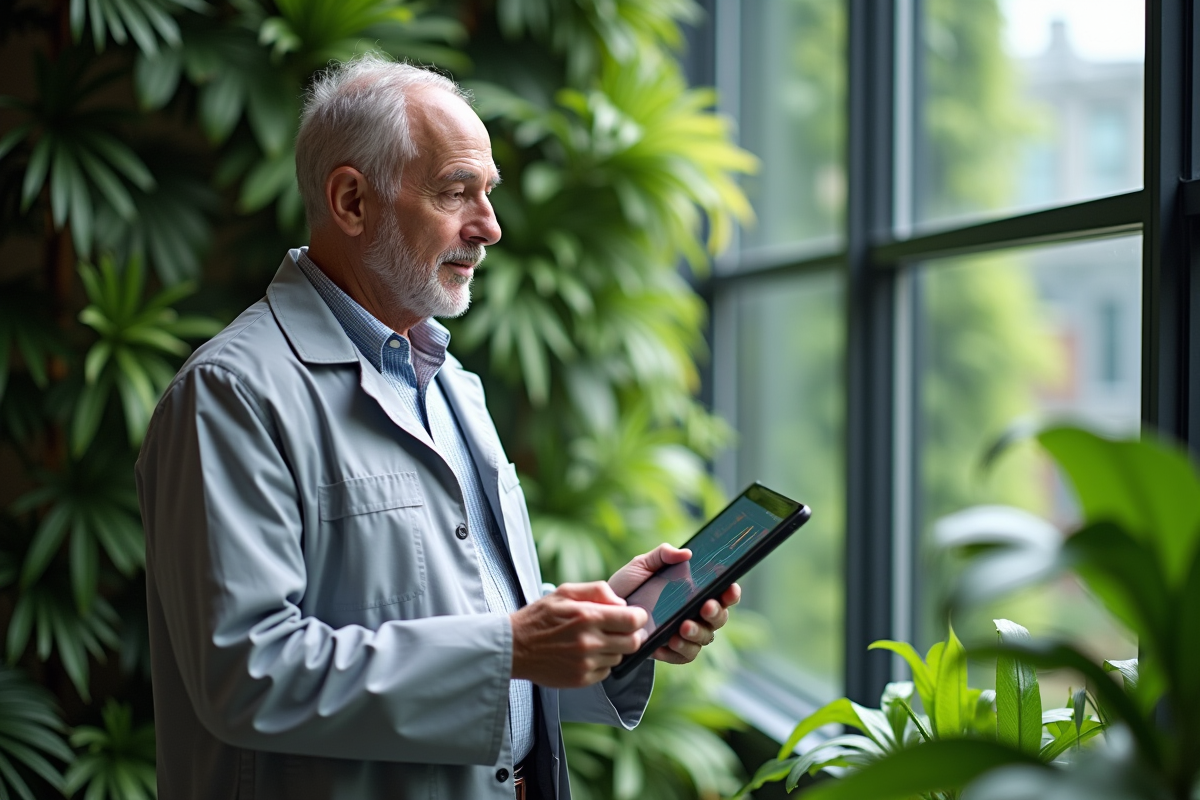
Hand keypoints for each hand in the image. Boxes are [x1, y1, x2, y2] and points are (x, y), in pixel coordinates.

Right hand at [510, 582, 647, 687]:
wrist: (514, 647)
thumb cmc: (540, 616)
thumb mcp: (565, 592)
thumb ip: (598, 590)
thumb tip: (622, 603)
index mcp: (587, 616)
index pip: (633, 620)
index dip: (638, 617)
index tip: (633, 616)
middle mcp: (589, 642)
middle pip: (633, 642)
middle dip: (631, 634)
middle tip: (620, 629)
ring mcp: (586, 664)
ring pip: (620, 657)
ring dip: (614, 648)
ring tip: (595, 641)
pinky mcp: (581, 680)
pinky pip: (606, 672)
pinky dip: (601, 663)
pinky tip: (585, 654)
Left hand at [609, 543, 740, 665]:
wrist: (604, 612)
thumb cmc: (627, 585)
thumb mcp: (642, 565)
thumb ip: (662, 555)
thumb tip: (686, 553)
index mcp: (694, 591)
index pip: (722, 593)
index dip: (731, 592)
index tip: (730, 588)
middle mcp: (694, 613)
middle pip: (719, 618)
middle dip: (716, 613)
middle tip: (705, 607)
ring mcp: (684, 634)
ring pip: (705, 638)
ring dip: (698, 633)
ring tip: (683, 627)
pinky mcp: (671, 651)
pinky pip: (685, 656)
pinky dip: (680, 650)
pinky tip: (668, 642)